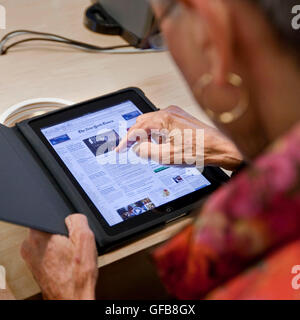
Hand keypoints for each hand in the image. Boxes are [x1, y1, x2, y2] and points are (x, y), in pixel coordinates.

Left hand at [21, 214, 97, 299]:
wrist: (73, 298)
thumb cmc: (77, 275)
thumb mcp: (85, 238)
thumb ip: (78, 219)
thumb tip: (73, 216)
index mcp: (38, 235)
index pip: (49, 215)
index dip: (64, 221)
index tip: (71, 232)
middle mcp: (29, 246)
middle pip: (50, 228)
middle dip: (63, 234)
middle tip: (73, 246)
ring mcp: (31, 258)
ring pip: (50, 241)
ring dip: (62, 246)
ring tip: (71, 256)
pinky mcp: (36, 267)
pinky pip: (49, 253)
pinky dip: (59, 256)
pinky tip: (68, 263)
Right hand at [116, 106, 242, 169]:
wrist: (219, 147)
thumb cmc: (199, 150)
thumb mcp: (167, 156)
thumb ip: (147, 151)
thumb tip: (137, 148)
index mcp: (163, 118)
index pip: (137, 128)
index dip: (126, 141)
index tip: (119, 149)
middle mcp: (168, 112)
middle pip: (142, 122)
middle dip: (134, 136)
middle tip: (129, 149)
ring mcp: (175, 113)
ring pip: (151, 122)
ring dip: (145, 135)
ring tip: (146, 149)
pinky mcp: (180, 118)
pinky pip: (161, 123)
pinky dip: (155, 133)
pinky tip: (158, 143)